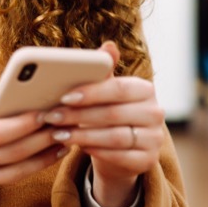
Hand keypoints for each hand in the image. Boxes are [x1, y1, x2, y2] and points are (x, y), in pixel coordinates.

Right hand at [0, 111, 64, 206]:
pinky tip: (36, 159)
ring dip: (43, 156)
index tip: (47, 110)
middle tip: (65, 123)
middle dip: (44, 136)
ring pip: (18, 170)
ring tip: (62, 143)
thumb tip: (4, 117)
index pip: (1, 130)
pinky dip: (21, 169)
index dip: (28, 121)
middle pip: (16, 151)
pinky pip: (3, 182)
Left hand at [40, 41, 163, 206]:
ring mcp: (154, 139)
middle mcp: (155, 113)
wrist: (122, 150)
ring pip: (114, 137)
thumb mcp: (105, 92)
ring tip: (58, 134)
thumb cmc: (109, 113)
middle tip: (52, 117)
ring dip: (82, 135)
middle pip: (113, 114)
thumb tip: (108, 45)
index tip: (64, 96)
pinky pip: (119, 157)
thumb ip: (104, 71)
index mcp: (145, 90)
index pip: (118, 89)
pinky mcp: (148, 161)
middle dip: (78, 116)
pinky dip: (95, 152)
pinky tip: (77, 147)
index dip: (90, 93)